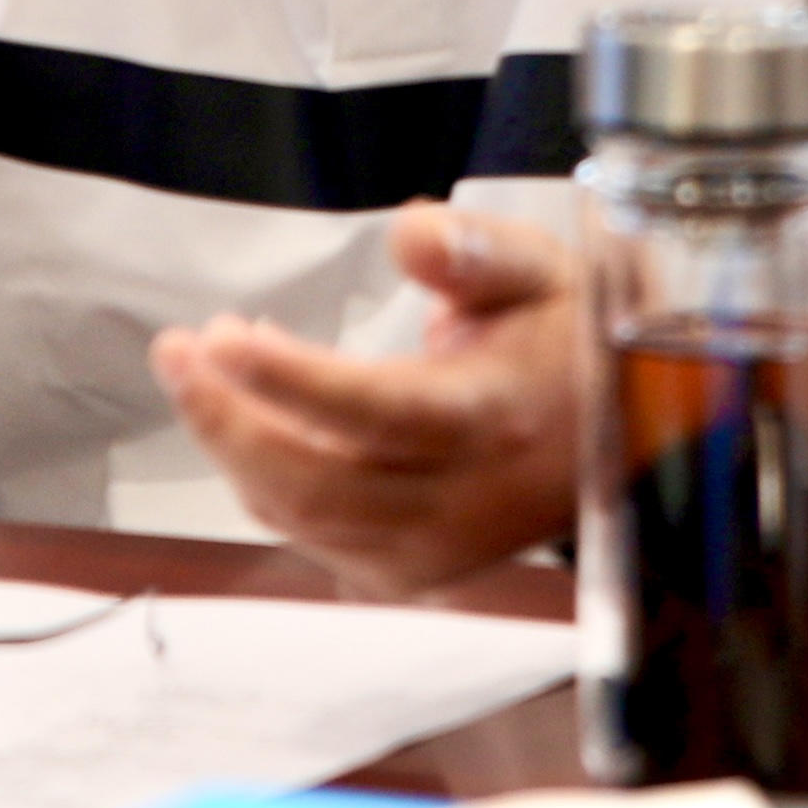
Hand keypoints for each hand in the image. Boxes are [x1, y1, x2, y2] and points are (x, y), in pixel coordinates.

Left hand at [150, 201, 581, 597]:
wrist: (630, 445)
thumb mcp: (542, 269)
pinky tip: (248, 417)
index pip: (379, 411)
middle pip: (318, 481)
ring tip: (198, 368)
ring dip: (235, 444)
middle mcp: (464, 501)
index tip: (222, 337)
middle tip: (177, 350)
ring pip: (303, 515)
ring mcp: (435, 551)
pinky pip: (313, 535)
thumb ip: (475, 250)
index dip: (292, 380)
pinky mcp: (411, 573)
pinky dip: (265, 479)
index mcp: (498, 418)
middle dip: (228, 418)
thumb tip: (408, 234)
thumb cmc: (571, 344)